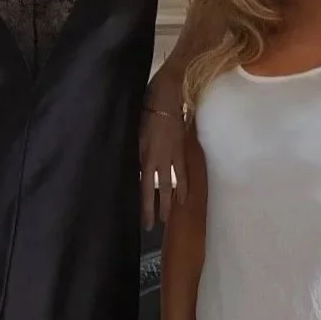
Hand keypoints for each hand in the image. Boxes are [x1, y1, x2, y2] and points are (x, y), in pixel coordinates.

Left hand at [140, 73, 187, 229]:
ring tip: (170, 215)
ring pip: (173, 183)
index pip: (144, 187)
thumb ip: (136, 151)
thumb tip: (135, 169)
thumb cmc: (147, 108)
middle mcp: (161, 158)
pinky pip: (184, 171)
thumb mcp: (136, 130)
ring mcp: (174, 154)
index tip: (145, 222)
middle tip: (156, 226)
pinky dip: (184, 185)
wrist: (168, 93)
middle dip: (157, 209)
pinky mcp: (182, 148)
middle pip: (160, 190)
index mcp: (146, 154)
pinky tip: (184, 196)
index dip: (145, 206)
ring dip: (171, 201)